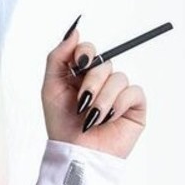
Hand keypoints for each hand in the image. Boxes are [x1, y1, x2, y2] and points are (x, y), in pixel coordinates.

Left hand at [41, 26, 146, 159]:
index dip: (85, 51)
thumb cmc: (61, 125)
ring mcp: (118, 93)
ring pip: (118, 77)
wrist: (76, 153)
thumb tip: (75, 31)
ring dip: (102, 99)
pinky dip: (118, 105)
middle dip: (91, 83)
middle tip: (81, 103)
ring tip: (92, 118)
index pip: (89, 50)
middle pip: (104, 62)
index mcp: (80, 76)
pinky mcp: (134, 106)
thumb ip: (58, 57)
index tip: (80, 61)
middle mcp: (101, 82)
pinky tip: (108, 119)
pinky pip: (133, 91)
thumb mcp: (50, 88)